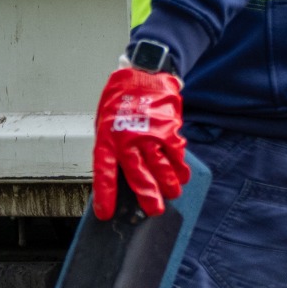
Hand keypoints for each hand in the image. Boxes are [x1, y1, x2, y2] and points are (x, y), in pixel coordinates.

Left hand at [92, 65, 188, 220]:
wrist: (143, 73)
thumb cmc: (120, 100)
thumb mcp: (105, 123)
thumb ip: (112, 147)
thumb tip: (117, 174)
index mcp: (108, 138)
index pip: (104, 173)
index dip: (104, 195)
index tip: (105, 214)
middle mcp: (129, 140)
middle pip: (139, 176)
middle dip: (148, 197)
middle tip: (154, 211)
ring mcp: (150, 136)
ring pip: (161, 168)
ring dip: (169, 185)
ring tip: (172, 194)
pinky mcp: (169, 130)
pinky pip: (176, 154)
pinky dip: (181, 167)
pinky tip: (183, 175)